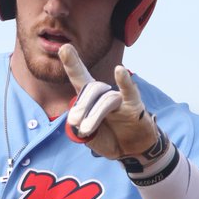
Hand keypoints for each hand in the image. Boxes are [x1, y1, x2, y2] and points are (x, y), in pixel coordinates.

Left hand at [59, 43, 167, 166]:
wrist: (132, 151)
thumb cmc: (109, 138)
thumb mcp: (89, 138)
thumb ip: (80, 130)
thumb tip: (75, 122)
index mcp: (90, 99)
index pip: (79, 78)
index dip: (72, 63)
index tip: (64, 47)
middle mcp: (104, 94)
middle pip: (91, 89)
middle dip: (81, 105)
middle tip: (75, 123)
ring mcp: (120, 99)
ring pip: (106, 99)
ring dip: (95, 114)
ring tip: (86, 130)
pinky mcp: (135, 106)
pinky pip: (129, 91)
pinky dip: (125, 81)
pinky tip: (119, 71)